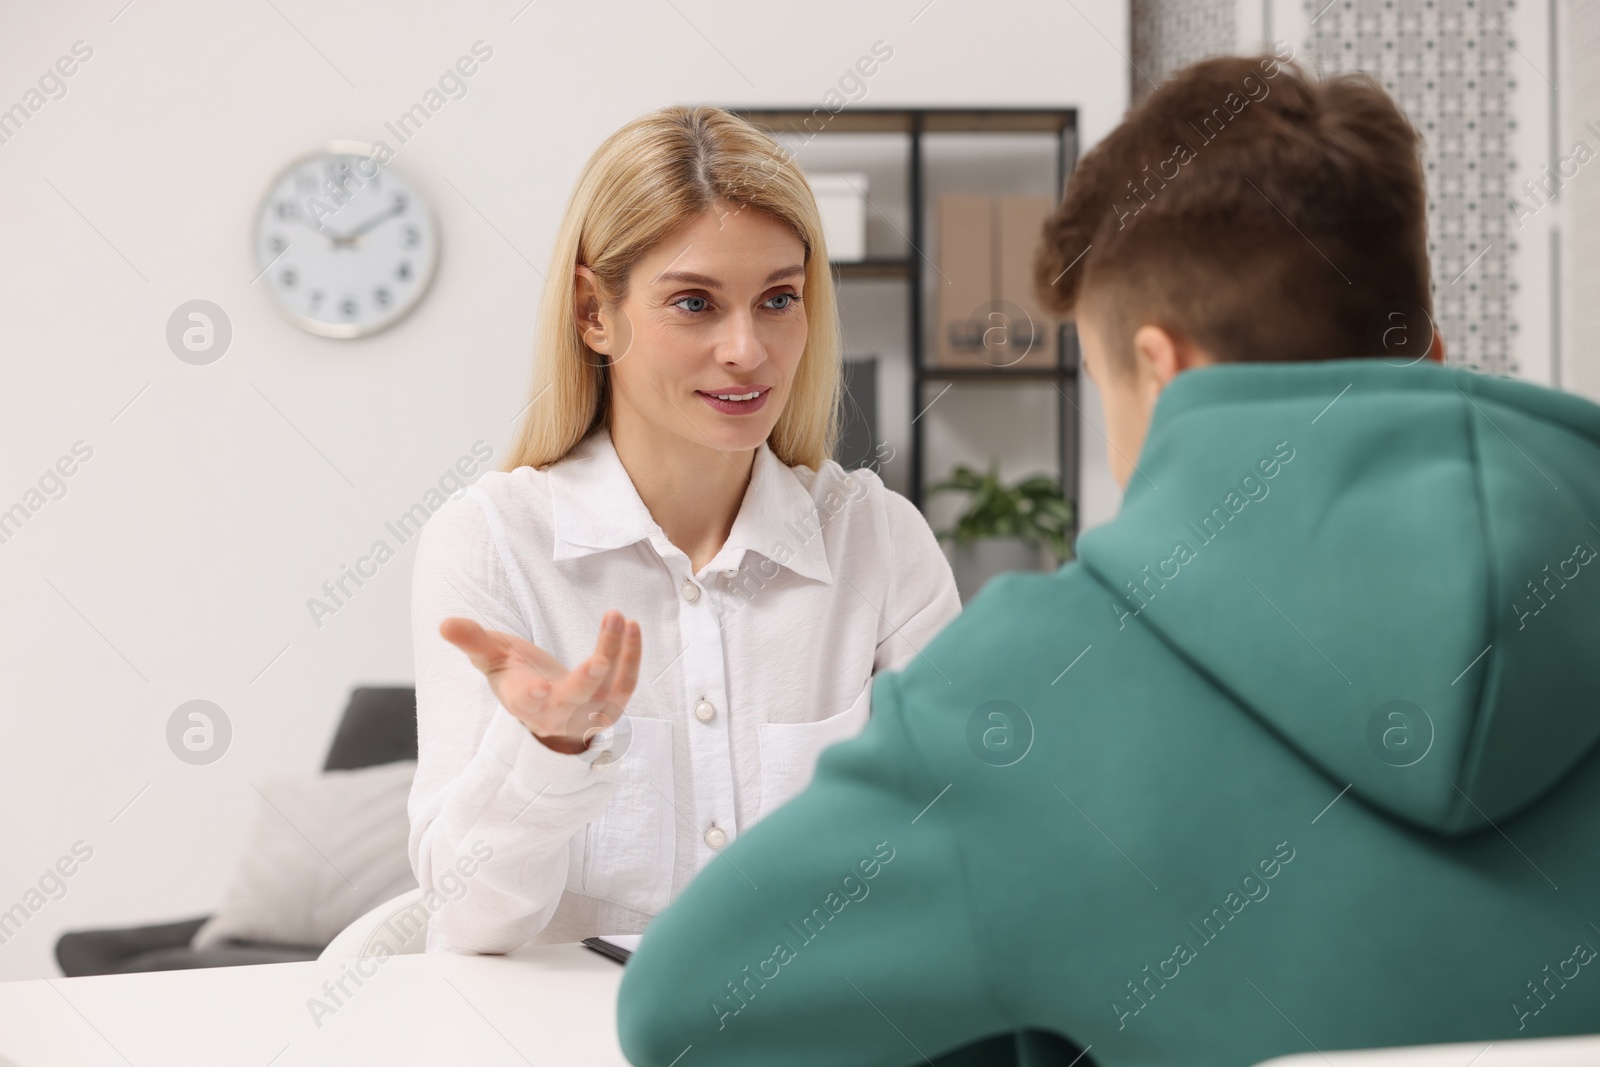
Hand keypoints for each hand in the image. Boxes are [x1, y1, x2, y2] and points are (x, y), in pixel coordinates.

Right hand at [439, 609, 641, 755]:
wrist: (546, 704)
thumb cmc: (515, 675)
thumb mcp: (492, 656)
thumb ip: (472, 640)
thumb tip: (445, 624)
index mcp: (522, 703)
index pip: (525, 703)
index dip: (530, 696)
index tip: (537, 688)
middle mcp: (555, 715)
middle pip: (573, 701)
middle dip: (586, 680)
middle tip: (601, 657)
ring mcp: (586, 714)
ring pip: (607, 690)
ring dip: (617, 654)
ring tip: (619, 618)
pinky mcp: (609, 706)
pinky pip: (626, 685)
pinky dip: (631, 657)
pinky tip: (632, 627)